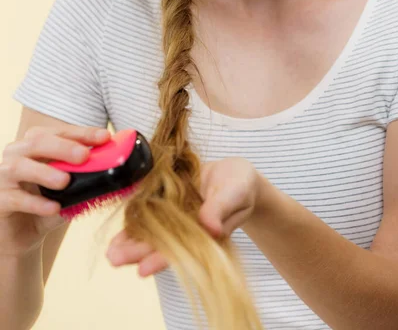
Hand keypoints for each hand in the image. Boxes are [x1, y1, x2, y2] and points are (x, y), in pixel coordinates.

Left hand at [106, 157, 262, 275]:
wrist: (234, 174)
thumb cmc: (239, 186)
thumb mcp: (235, 192)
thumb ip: (221, 208)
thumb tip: (209, 226)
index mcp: (205, 234)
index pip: (182, 250)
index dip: (162, 259)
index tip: (143, 270)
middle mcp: (187, 228)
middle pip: (161, 243)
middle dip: (138, 252)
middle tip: (115, 259)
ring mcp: (176, 215)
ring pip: (152, 230)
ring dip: (131, 240)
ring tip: (111, 252)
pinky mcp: (168, 199)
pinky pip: (149, 210)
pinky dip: (134, 219)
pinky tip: (118, 230)